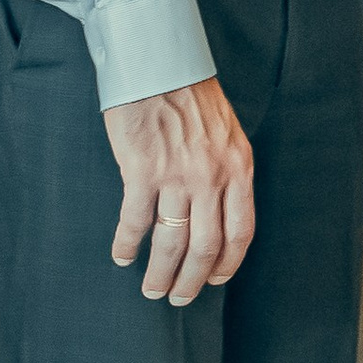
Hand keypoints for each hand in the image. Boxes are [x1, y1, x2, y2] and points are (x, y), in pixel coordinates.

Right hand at [104, 79, 254, 304]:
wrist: (159, 64)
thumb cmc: (192, 96)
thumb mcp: (228, 133)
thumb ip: (227, 171)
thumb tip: (221, 210)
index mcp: (239, 168)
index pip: (240, 232)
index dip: (227, 263)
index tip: (215, 280)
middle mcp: (212, 177)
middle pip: (206, 247)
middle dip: (192, 280)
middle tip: (178, 298)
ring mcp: (178, 176)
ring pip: (171, 242)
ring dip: (160, 272)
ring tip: (151, 288)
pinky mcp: (142, 171)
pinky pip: (135, 221)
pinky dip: (128, 244)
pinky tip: (122, 255)